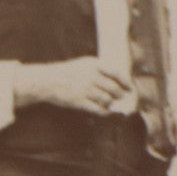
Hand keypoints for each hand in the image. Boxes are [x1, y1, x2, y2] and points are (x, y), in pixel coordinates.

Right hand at [14, 57, 131, 113]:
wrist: (46, 80)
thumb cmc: (67, 72)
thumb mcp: (83, 64)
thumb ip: (100, 69)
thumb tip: (119, 80)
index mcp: (93, 65)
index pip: (116, 73)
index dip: (125, 82)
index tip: (130, 88)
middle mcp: (91, 76)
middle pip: (114, 88)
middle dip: (120, 95)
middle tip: (121, 97)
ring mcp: (85, 89)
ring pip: (107, 100)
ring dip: (111, 103)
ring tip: (111, 103)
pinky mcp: (79, 101)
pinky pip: (98, 109)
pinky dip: (105, 111)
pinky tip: (106, 111)